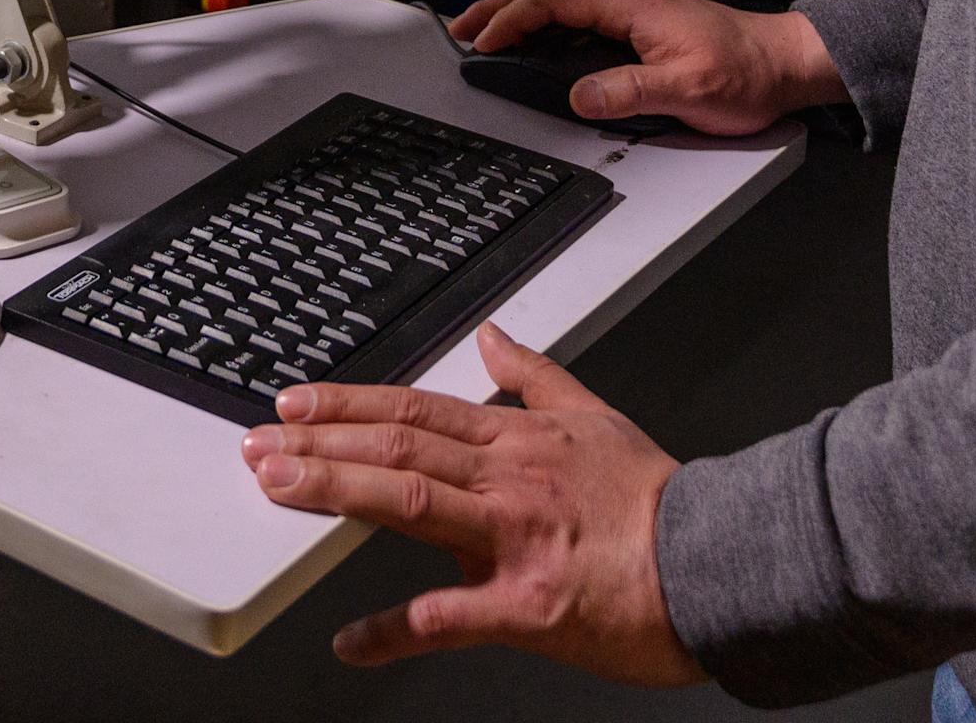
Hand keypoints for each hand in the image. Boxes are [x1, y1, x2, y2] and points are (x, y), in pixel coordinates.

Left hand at [243, 322, 702, 677]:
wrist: (718, 563)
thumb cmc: (657, 499)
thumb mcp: (594, 414)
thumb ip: (535, 375)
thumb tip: (493, 335)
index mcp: (515, 439)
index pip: (413, 408)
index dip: (347, 402)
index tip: (294, 401)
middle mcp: (504, 479)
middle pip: (395, 447)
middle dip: (319, 442)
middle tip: (257, 443)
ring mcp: (513, 539)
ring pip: (409, 504)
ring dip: (336, 492)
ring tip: (278, 489)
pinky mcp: (529, 605)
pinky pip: (449, 618)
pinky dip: (394, 629)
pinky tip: (350, 641)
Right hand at [448, 0, 842, 131]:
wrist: (786, 63)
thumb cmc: (746, 74)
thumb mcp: (687, 91)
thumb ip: (628, 92)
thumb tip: (578, 96)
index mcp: (631, 4)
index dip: (511, 18)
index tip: (481, 40)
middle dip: (499, 6)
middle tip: (462, 27)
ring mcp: (635, 8)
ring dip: (520, 11)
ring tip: (487, 32)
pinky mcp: (642, 22)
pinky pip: (580, 12)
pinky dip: (546, 20)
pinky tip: (537, 40)